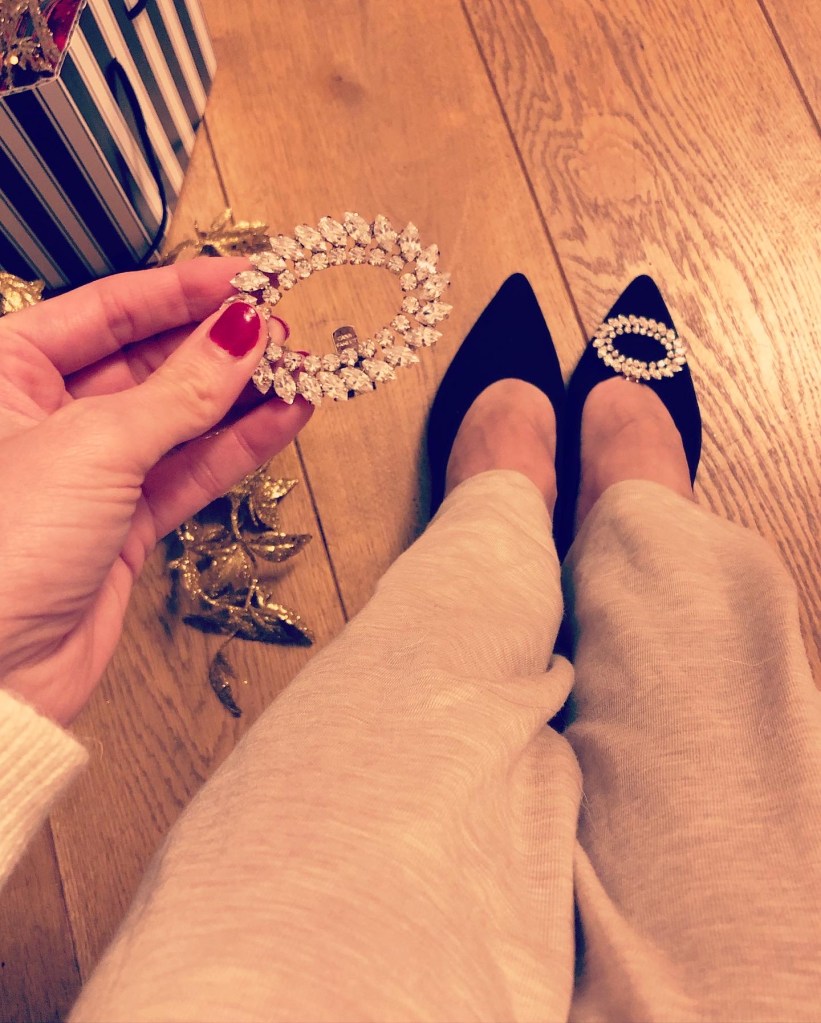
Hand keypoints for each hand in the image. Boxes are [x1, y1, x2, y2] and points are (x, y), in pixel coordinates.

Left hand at [0, 257, 311, 724]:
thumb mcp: (94, 444)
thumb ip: (180, 390)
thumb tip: (240, 333)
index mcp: (7, 371)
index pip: (109, 309)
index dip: (182, 291)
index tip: (246, 278)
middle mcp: (46, 416)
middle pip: (150, 361)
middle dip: (220, 345)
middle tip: (283, 328)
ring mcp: (90, 472)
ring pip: (180, 418)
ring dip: (243, 395)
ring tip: (300, 370)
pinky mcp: (124, 524)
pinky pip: (191, 470)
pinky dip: (239, 446)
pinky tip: (283, 418)